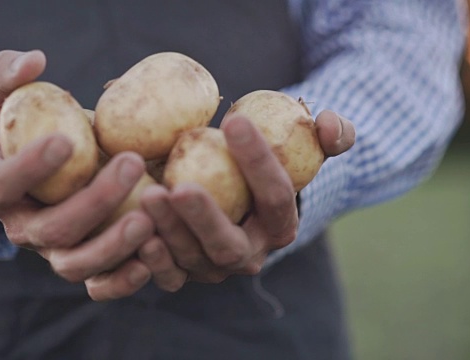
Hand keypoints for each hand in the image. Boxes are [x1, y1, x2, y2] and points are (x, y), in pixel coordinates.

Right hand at [0, 50, 161, 299]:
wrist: (47, 165)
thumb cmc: (25, 125)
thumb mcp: (4, 93)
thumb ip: (8, 74)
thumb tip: (34, 61)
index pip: (4, 185)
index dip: (30, 167)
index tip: (67, 139)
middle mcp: (24, 229)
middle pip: (52, 230)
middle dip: (93, 201)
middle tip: (132, 163)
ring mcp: (55, 251)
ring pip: (76, 264)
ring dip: (113, 245)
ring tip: (148, 217)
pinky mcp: (86, 264)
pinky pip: (100, 284)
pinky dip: (124, 279)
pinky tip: (152, 256)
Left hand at [141, 111, 355, 282]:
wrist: (233, 194)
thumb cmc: (265, 165)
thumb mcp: (303, 147)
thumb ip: (328, 134)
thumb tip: (330, 125)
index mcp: (280, 226)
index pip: (275, 197)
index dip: (259, 162)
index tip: (235, 121)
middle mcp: (248, 254)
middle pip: (229, 244)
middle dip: (205, 219)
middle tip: (180, 187)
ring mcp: (213, 267)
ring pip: (192, 258)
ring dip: (169, 232)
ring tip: (149, 197)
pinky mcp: (183, 272)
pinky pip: (167, 276)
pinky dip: (151, 261)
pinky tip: (138, 233)